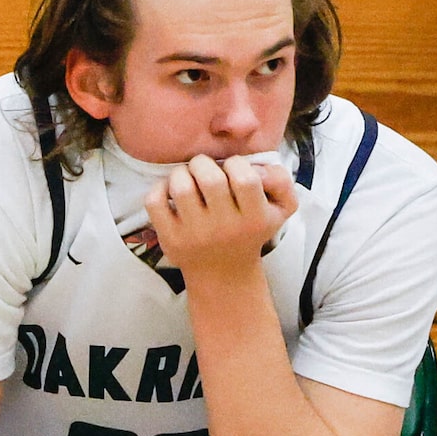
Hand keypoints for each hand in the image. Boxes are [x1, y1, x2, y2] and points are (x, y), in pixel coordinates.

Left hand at [145, 152, 297, 281]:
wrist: (223, 272)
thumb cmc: (250, 230)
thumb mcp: (281, 208)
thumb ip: (280, 181)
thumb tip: (258, 167)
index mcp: (254, 218)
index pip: (245, 179)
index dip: (236, 163)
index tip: (231, 168)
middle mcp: (225, 227)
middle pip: (210, 179)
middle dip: (203, 163)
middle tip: (204, 168)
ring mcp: (195, 234)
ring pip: (181, 187)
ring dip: (181, 172)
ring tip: (187, 176)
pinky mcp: (170, 239)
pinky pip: (155, 202)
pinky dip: (159, 188)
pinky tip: (170, 191)